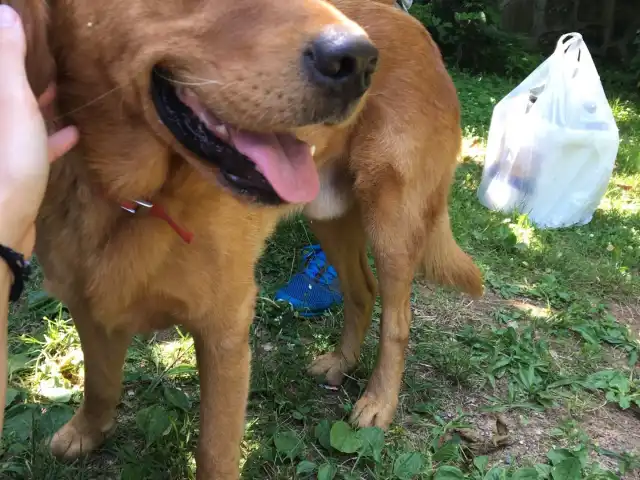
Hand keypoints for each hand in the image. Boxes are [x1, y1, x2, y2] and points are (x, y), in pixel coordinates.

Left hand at [0, 5, 77, 257]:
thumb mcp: (14, 103)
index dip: (9, 48)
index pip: (0, 67)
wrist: (3, 226)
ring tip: (62, 93)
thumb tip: (4, 12)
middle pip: (6, 92)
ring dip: (37, 105)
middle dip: (23, 75)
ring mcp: (1, 147)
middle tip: (50, 60)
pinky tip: (73, 135)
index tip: (32, 34)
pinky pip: (29, 145)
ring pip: (16, 117)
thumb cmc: (9, 161)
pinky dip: (48, 137)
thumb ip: (9, 60)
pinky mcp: (9, 170)